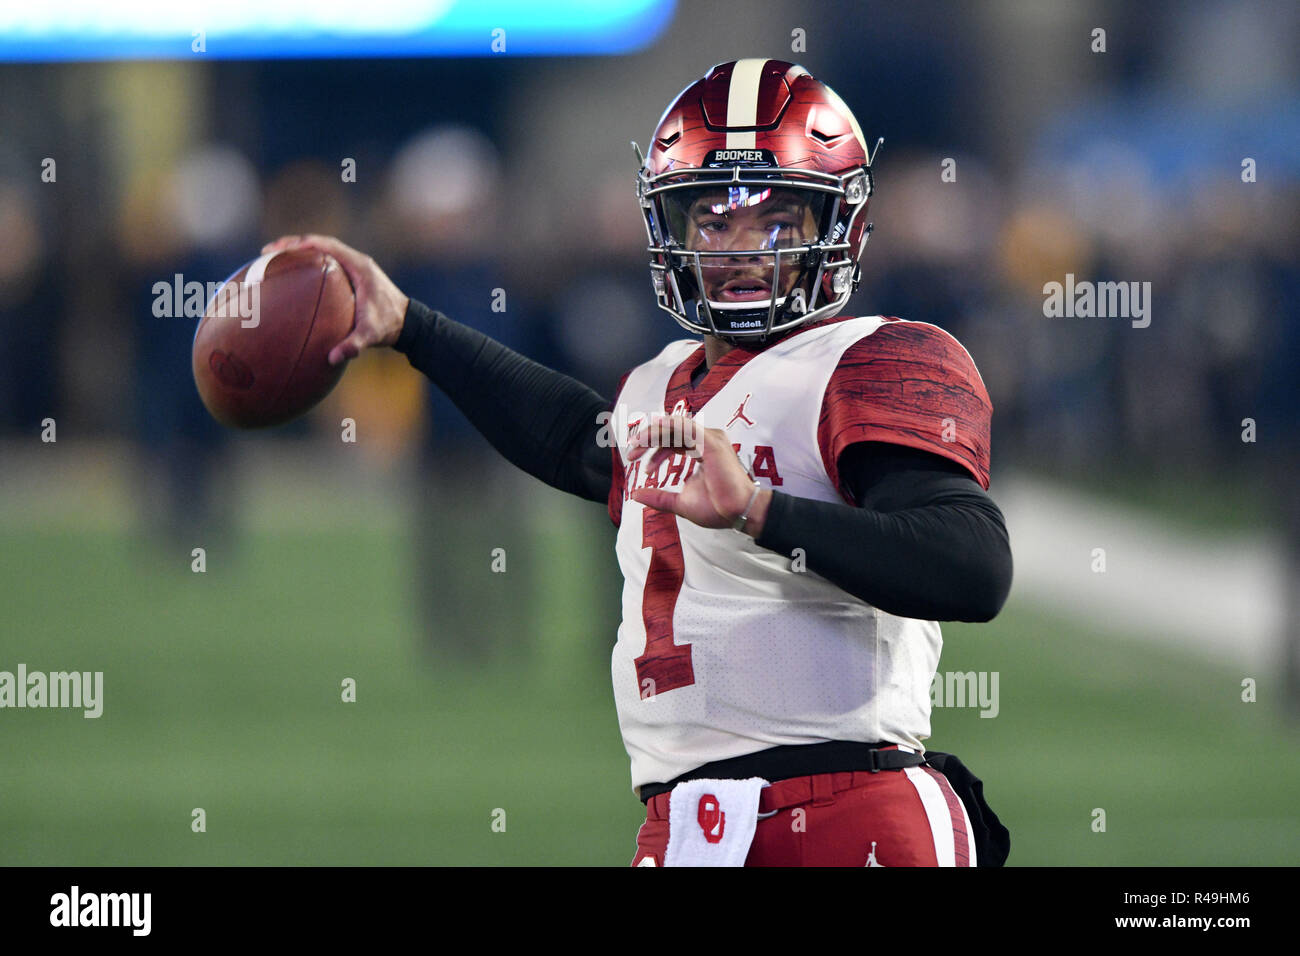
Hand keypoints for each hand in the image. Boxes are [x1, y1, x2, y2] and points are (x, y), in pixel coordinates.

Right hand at [260, 234, 409, 365]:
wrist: (408, 323)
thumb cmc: (390, 326)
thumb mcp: (372, 335)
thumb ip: (354, 345)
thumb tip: (332, 358)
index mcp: (358, 265)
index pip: (324, 245)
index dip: (298, 244)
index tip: (276, 250)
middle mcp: (355, 261)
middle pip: (318, 244)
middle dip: (291, 245)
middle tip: (265, 254)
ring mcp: (354, 267)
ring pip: (321, 252)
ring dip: (298, 253)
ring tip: (273, 262)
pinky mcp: (352, 276)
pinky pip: (326, 264)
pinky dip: (308, 266)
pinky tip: (292, 279)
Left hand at [628, 413, 771, 535]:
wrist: (738, 513)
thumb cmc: (717, 507)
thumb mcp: (680, 502)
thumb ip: (658, 497)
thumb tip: (635, 495)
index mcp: (702, 450)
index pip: (673, 441)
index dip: (653, 449)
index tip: (636, 461)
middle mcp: (707, 440)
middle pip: (672, 431)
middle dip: (648, 439)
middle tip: (631, 452)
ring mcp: (710, 439)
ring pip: (676, 426)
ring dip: (653, 433)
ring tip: (636, 444)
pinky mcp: (711, 443)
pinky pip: (685, 427)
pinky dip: (668, 426)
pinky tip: (653, 429)